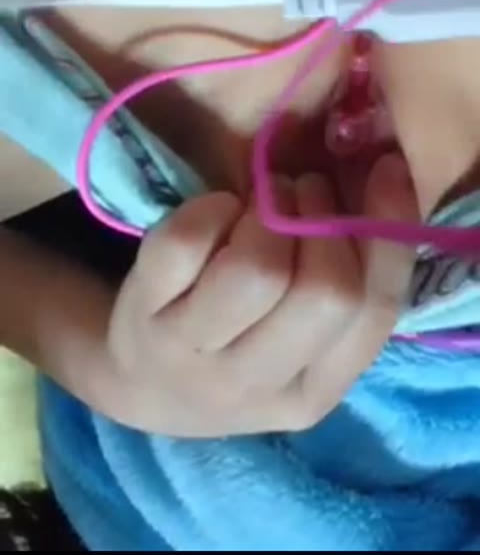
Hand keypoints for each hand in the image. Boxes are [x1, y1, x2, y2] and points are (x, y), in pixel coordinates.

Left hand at [101, 153, 416, 435]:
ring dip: (269, 215)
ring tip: (264, 202)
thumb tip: (386, 178)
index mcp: (312, 394)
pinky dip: (210, 209)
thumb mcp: (301, 337)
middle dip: (323, 221)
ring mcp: (190, 357)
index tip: (384, 169)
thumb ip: (349, 279)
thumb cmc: (239, 342)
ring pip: (256, 270)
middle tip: (305, 191)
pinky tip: (217, 213)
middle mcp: (253, 387)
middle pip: (324, 293)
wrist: (142, 380)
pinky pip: (185, 244)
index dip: (387, 230)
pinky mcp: (140, 318)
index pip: (374, 313)